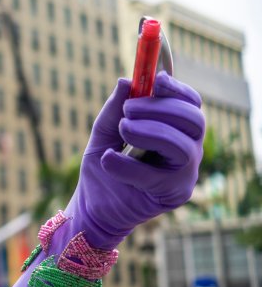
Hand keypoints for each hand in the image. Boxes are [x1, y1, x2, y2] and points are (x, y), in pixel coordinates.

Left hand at [66, 72, 203, 249]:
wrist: (93, 206)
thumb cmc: (104, 166)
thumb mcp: (103, 133)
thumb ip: (114, 110)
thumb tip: (126, 81)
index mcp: (176, 130)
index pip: (191, 105)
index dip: (177, 90)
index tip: (155, 81)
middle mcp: (188, 150)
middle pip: (194, 120)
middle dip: (159, 109)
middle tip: (128, 112)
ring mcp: (185, 174)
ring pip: (182, 145)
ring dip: (148, 132)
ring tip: (121, 131)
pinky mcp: (173, 195)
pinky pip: (156, 175)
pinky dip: (127, 165)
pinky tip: (107, 160)